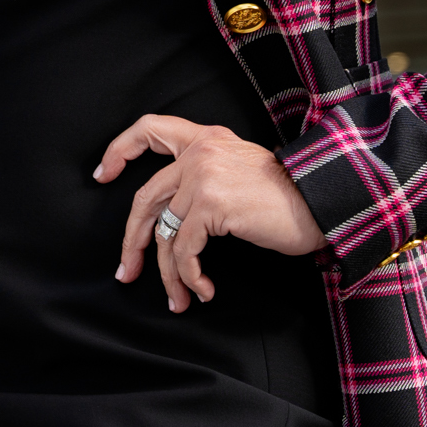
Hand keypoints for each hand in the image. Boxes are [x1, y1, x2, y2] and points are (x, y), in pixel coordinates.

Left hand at [95, 114, 328, 310]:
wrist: (323, 202)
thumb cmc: (287, 197)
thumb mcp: (240, 170)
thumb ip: (205, 176)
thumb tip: (172, 218)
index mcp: (205, 139)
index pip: (150, 129)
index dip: (120, 149)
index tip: (103, 174)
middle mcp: (199, 153)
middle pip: (146, 197)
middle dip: (133, 239)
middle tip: (127, 270)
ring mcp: (202, 177)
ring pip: (165, 232)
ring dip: (167, 273)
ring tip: (176, 297)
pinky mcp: (211, 205)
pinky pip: (184, 249)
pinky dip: (189, 276)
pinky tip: (201, 290)